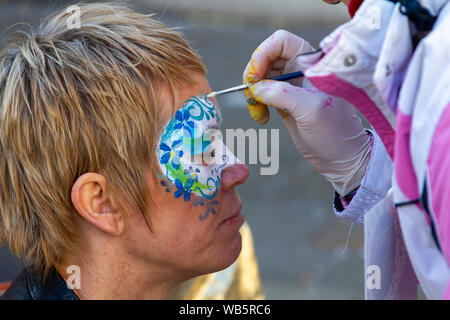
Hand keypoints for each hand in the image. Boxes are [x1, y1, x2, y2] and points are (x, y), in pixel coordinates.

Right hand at [243, 30, 371, 194]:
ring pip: (261, 77)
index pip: (282, 42)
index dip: (264, 54)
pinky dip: (256, 103)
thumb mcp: (310, 110)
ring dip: (253, 93)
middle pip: (266, 58)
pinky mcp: (285, 101)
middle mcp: (301, 69)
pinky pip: (262, 94)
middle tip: (252, 96)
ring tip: (258, 113)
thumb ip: (282, 94)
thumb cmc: (334, 132)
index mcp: (313, 64)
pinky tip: (261, 117)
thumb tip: (255, 87)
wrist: (340, 158)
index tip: (255, 76)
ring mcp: (292, 85)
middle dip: (254, 75)